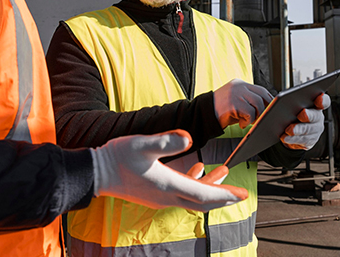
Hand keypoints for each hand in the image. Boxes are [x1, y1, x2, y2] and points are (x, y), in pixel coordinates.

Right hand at [90, 129, 247, 211]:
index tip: (242, 194)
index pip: (204, 195)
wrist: (96, 172)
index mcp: (167, 185)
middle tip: (240, 193)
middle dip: (223, 197)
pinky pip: (181, 193)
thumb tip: (189, 138)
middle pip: (202, 201)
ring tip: (223, 173)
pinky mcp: (154, 194)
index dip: (225, 194)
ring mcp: (160, 197)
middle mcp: (167, 196)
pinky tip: (197, 169)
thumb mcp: (142, 144)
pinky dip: (194, 184)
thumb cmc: (118, 157)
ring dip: (210, 188)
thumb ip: (166, 142)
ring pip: (193, 197)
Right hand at [213, 79, 273, 128]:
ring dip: (257, 115)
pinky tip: (241, 124)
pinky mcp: (234, 103)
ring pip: (258, 104)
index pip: (260, 90)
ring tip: (249, 121)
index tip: (272, 109)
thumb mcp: (236, 101)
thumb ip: (248, 100)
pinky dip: (248, 121)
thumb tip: (267, 108)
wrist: (203, 114)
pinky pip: (250, 113)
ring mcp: (236, 94)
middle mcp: (239, 86)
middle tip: (262, 118)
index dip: (268, 100)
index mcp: (239, 84)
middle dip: (265, 108)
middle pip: (261, 95)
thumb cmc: (222, 111)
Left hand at [280, 93, 330, 150]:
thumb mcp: (291, 105)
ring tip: (288, 130)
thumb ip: (290, 101)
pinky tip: (284, 137)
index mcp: (315, 105)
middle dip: (308, 115)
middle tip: (301, 114)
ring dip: (298, 130)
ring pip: (308, 130)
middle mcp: (318, 117)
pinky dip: (292, 139)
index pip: (324, 101)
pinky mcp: (309, 141)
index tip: (318, 98)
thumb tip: (281, 100)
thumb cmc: (291, 112)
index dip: (323, 100)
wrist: (290, 130)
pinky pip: (302, 141)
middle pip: (316, 116)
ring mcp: (315, 130)